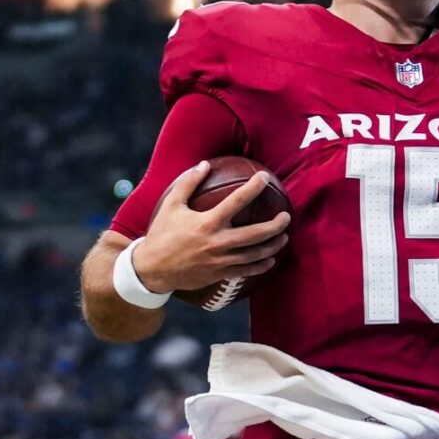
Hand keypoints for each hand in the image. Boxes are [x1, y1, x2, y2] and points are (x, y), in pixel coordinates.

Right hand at [133, 161, 290, 292]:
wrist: (152, 269)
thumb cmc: (162, 234)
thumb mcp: (171, 206)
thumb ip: (188, 183)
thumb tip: (204, 164)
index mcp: (207, 222)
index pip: (237, 201)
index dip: (253, 187)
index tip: (264, 177)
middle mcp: (217, 242)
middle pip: (255, 234)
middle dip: (275, 225)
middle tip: (287, 217)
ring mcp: (220, 261)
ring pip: (254, 254)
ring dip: (272, 246)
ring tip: (284, 237)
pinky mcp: (219, 274)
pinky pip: (246, 271)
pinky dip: (260, 266)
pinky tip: (270, 260)